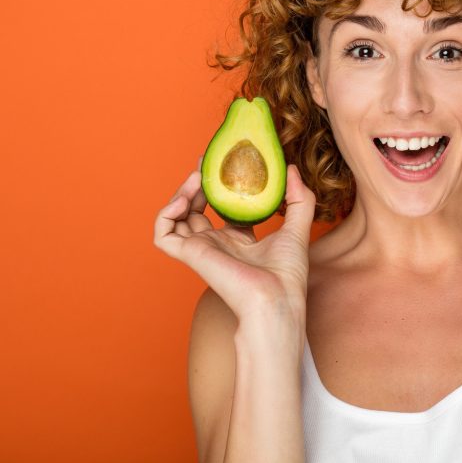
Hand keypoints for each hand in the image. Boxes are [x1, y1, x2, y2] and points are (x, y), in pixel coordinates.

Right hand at [153, 157, 315, 324]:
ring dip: (180, 194)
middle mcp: (217, 244)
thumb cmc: (287, 275)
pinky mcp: (189, 255)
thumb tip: (293, 169)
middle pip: (196, 208)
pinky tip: (183, 201)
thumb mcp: (299, 227)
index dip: (220, 186)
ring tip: (197, 178)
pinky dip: (165, 215)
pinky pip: (162, 234)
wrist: (275, 298)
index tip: (223, 164)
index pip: (223, 209)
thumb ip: (299, 198)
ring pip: (176, 218)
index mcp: (240, 240)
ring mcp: (201, 249)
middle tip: (206, 163)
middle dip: (197, 185)